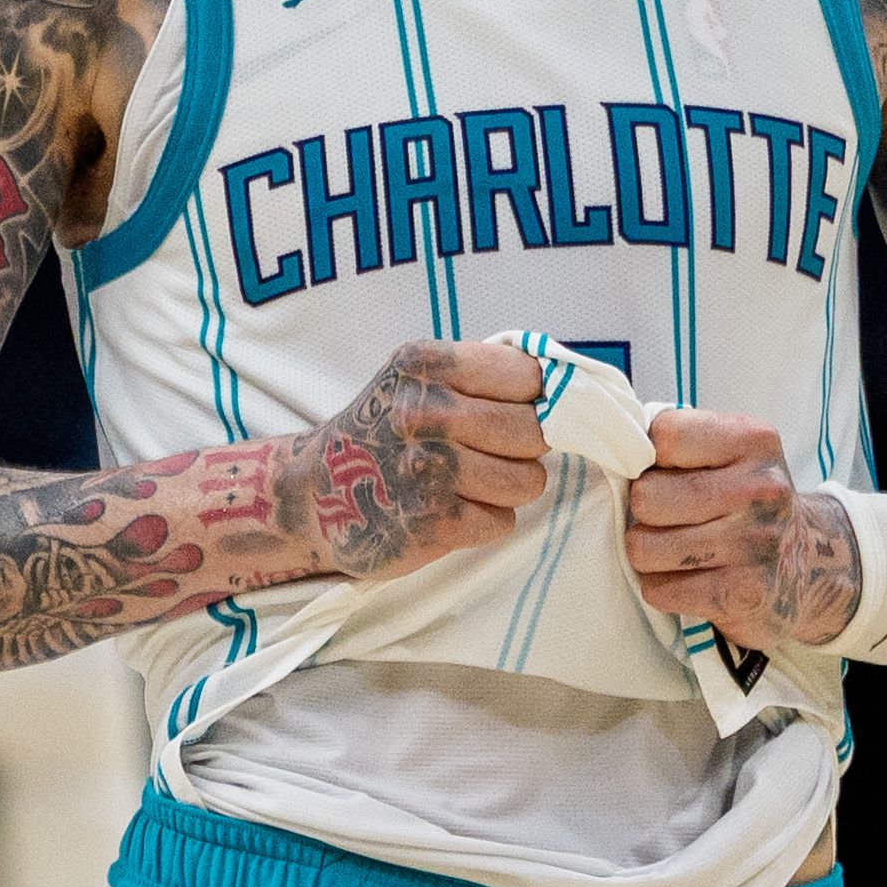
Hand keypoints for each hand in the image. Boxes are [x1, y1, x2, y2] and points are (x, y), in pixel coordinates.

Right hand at [309, 338, 591, 575]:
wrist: (315, 494)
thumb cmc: (386, 432)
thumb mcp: (420, 378)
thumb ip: (486, 372)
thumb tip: (570, 384)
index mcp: (426, 364)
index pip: (531, 377)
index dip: (537, 399)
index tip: (519, 412)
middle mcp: (424, 411)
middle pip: (536, 433)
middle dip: (525, 449)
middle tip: (492, 454)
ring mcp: (426, 469)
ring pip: (528, 481)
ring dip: (509, 489)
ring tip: (471, 484)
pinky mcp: (430, 522)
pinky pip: (501, 522)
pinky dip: (484, 522)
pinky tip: (451, 510)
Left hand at [622, 405, 862, 656]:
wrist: (811, 568)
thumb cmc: (748, 503)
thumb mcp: (733, 454)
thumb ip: (682, 443)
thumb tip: (618, 450)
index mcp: (754, 442)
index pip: (665, 435)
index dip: (647, 456)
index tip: (662, 471)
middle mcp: (760, 488)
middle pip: (646, 496)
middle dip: (643, 511)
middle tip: (665, 517)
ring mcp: (753, 543)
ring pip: (644, 548)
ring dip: (647, 553)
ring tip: (673, 549)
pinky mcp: (741, 594)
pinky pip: (659, 589)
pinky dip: (662, 587)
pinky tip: (687, 578)